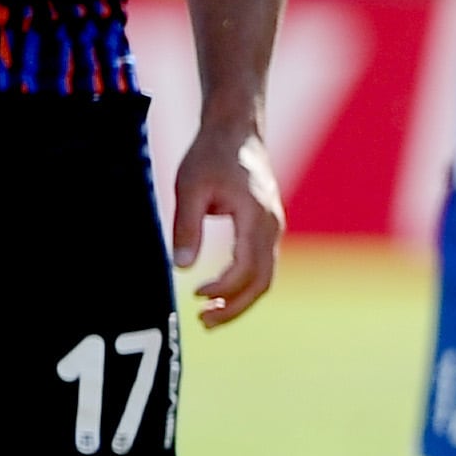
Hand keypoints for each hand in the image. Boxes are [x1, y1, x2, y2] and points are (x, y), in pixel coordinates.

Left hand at [169, 119, 283, 326]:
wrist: (237, 132)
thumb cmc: (210, 156)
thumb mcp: (189, 187)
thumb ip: (186, 226)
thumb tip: (181, 267)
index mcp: (257, 217)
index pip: (247, 267)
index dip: (222, 288)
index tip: (193, 294)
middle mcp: (272, 227)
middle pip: (263, 282)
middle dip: (234, 307)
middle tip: (203, 322)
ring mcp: (273, 229)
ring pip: (265, 278)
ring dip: (239, 301)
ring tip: (207, 314)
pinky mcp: (267, 229)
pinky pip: (262, 267)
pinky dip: (243, 286)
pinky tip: (218, 291)